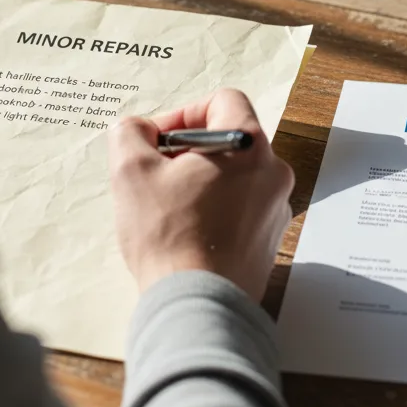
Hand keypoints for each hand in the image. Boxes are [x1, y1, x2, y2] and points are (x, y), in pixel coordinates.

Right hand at [109, 88, 293, 300]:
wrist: (197, 306)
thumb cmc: (168, 236)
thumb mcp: (131, 171)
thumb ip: (130, 133)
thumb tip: (138, 130)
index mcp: (249, 146)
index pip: (223, 101)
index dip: (185, 113)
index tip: (159, 141)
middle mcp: (273, 173)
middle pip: (229, 140)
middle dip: (188, 151)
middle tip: (156, 173)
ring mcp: (275, 209)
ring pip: (234, 176)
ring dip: (200, 181)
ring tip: (167, 207)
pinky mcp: (269, 242)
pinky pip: (240, 209)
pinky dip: (214, 210)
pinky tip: (185, 233)